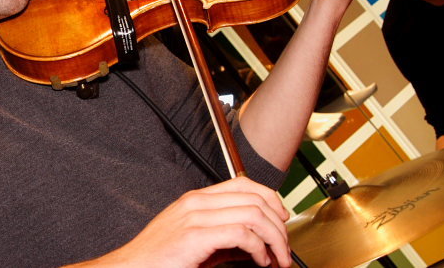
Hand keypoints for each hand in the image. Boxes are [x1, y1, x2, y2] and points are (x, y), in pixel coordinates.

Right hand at [72, 176, 290, 267]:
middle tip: (283, 249)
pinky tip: (258, 261)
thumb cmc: (160, 259)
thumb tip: (258, 243)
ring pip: (253, 214)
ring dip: (274, 239)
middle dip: (279, 226)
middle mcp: (197, 203)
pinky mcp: (195, 236)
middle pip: (255, 199)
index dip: (271, 199)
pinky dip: (259, 249)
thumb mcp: (198, 243)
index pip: (244, 183)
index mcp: (197, 199)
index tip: (282, 220)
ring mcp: (195, 217)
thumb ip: (226, 238)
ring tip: (276, 259)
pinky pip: (241, 233)